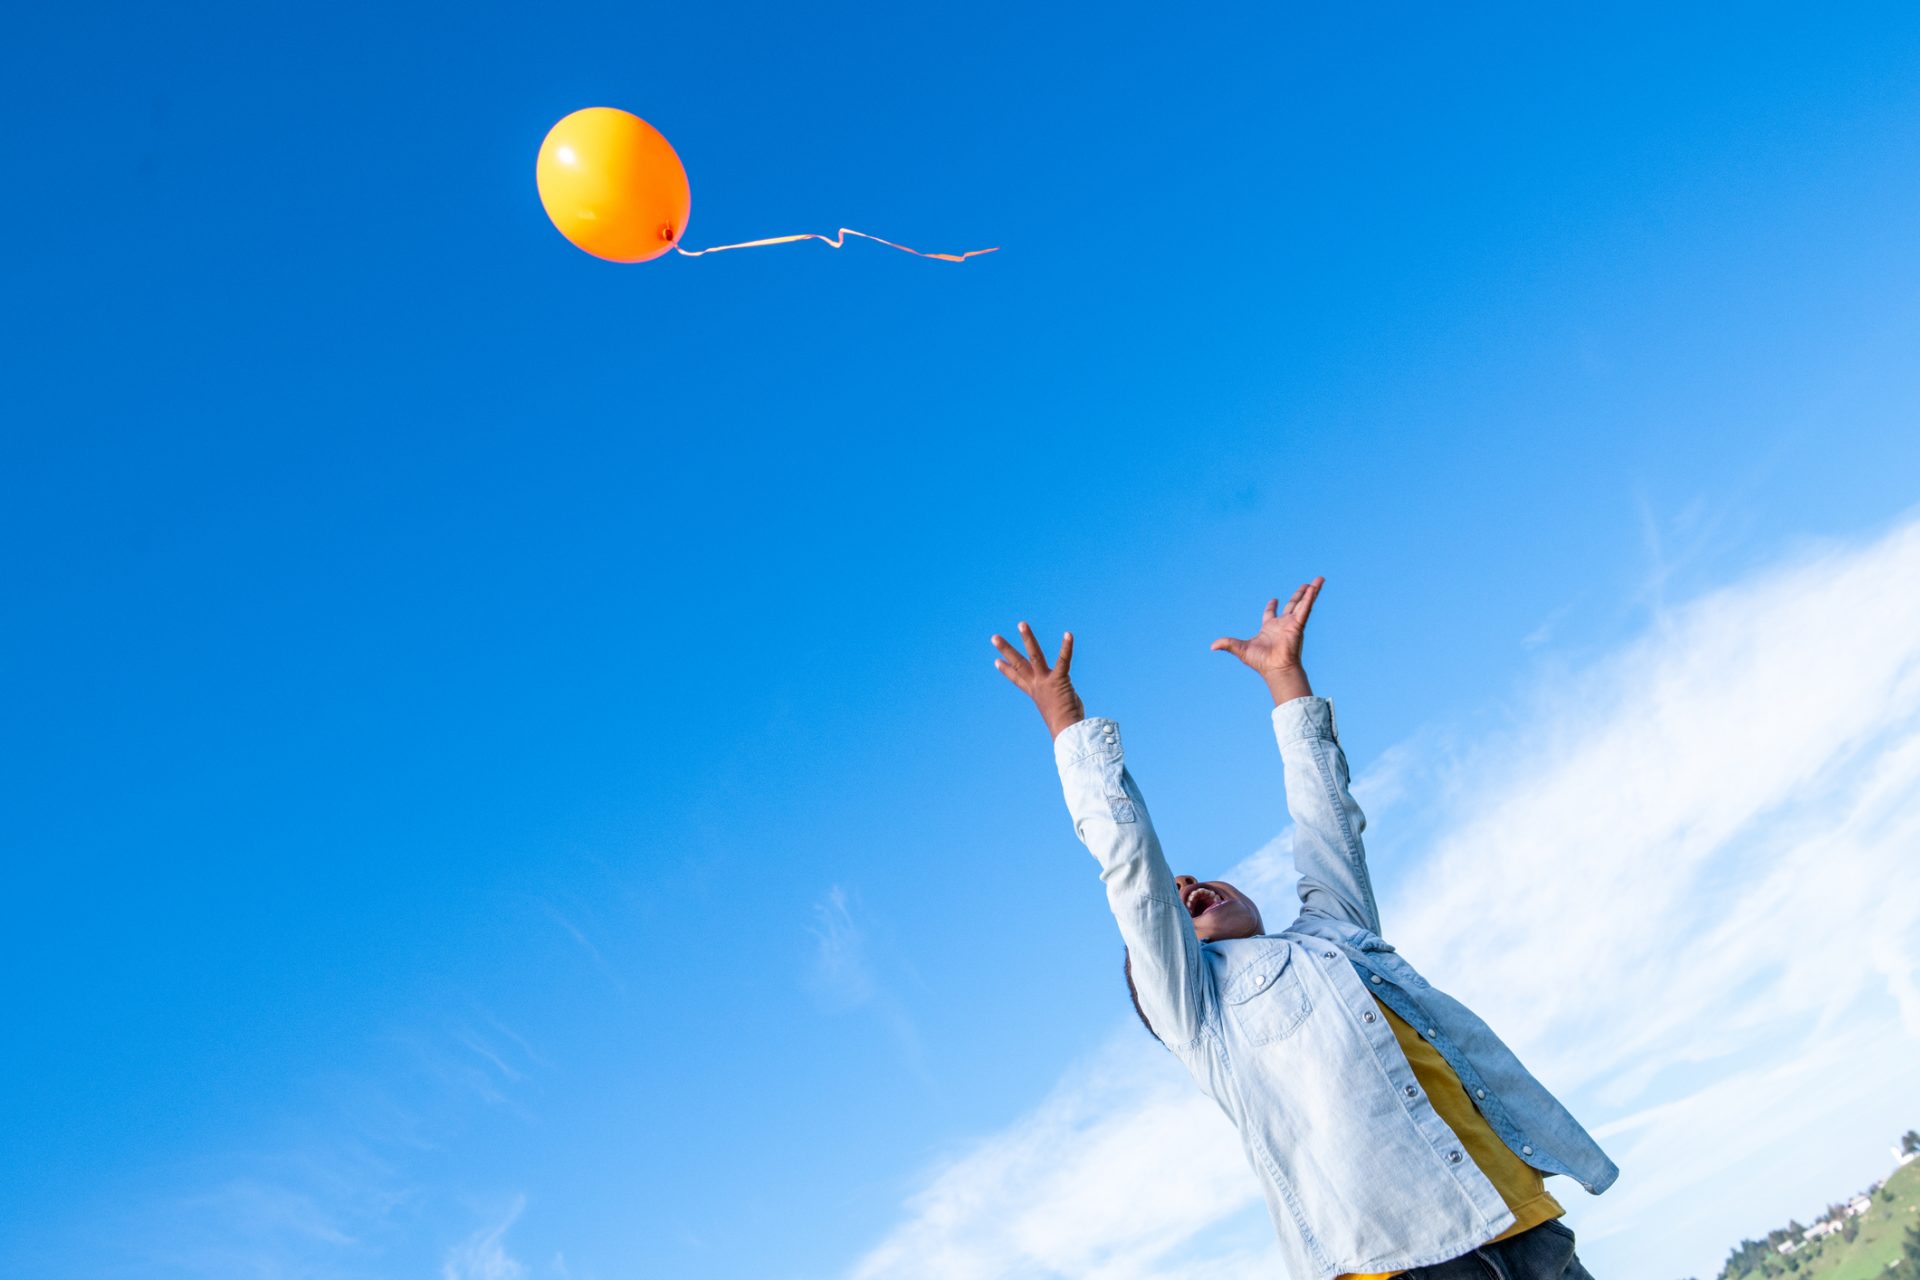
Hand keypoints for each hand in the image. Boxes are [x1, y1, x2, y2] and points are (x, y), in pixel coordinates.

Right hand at [990, 621, 1084, 737]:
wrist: (1066, 732)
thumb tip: (1068, 712)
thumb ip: (1061, 708)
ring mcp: (1046, 681)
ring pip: (1034, 656)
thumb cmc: (1067, 727)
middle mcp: (1037, 685)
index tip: (997, 661)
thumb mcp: (1059, 713)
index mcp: (1035, 693)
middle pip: (1018, 664)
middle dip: (1006, 650)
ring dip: (1028, 638)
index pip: (1018, 680)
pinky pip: (1063, 660)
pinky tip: (1068, 634)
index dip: (1007, 670)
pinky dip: (1066, 647)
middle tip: (994, 637)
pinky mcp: (1059, 679)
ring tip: (1021, 624)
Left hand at [1211, 577, 1322, 703]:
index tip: (1274, 599)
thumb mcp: (1241, 650)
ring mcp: (1292, 624)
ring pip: (1302, 603)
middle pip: (1292, 605)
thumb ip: (1228, 644)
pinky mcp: (1299, 625)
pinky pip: (1306, 608)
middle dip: (1298, 595)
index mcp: (1270, 628)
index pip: (1271, 614)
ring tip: (1319, 580)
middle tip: (1305, 585)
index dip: (1271, 606)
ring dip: (1311, 592)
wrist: (1275, 669)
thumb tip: (1211, 646)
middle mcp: (1283, 624)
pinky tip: (1316, 587)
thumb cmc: (1261, 662)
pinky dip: (1311, 597)